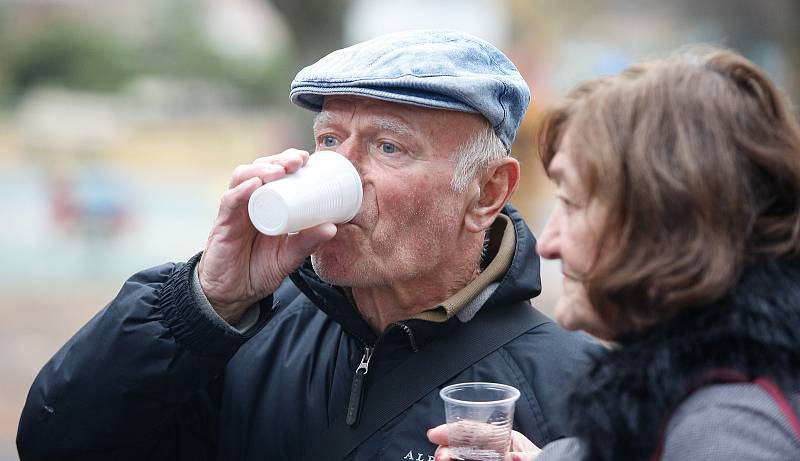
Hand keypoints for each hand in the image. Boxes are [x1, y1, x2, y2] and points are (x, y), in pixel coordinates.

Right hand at [198, 149, 336, 322]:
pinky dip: (241, 190)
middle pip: (260, 168)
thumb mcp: (289, 257)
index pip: (275, 173)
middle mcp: (249, 202)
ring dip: (262, 168)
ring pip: (243, 178)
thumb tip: (332, 227)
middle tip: (298, 160)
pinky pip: (229, 201)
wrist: (233, 295)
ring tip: (281, 169)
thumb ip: (307, 243)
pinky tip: (255, 184)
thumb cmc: (259, 269)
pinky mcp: (222, 224)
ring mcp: (234, 211)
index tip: (308, 157)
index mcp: (267, 204)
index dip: (288, 160)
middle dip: (278, 159)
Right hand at [427, 423, 540, 460]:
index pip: (475, 430)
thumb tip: (512, 456)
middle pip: (463, 443)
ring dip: (450, 457)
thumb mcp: (539, 456)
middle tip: (440, 456)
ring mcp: (488, 458)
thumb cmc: (545, 459)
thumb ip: (528, 456)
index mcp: (505, 437)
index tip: (434, 434)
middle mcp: (493, 448)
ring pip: (462, 455)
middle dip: (447, 446)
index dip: (453, 429)